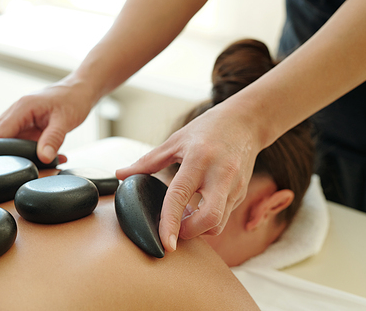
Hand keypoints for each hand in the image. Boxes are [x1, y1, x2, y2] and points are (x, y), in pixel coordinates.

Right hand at [0, 81, 96, 162]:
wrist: (80, 91)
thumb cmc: (73, 99)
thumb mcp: (65, 120)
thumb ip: (53, 139)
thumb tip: (44, 158)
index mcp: (22, 108)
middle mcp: (17, 113)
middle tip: (13, 169)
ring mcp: (21, 121)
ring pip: (5, 141)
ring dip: (15, 155)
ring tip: (33, 166)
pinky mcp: (28, 127)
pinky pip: (20, 143)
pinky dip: (28, 153)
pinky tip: (46, 160)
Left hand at [116, 104, 261, 251]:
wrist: (245, 122)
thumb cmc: (208, 129)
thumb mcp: (176, 140)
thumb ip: (148, 161)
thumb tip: (120, 174)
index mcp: (198, 159)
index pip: (180, 195)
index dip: (171, 222)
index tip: (165, 243)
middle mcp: (220, 174)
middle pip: (210, 219)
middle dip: (189, 232)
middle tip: (173, 230)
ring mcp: (235, 186)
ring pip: (219, 223)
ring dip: (198, 229)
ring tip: (184, 217)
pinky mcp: (242, 193)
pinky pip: (224, 216)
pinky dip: (207, 220)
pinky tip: (196, 210)